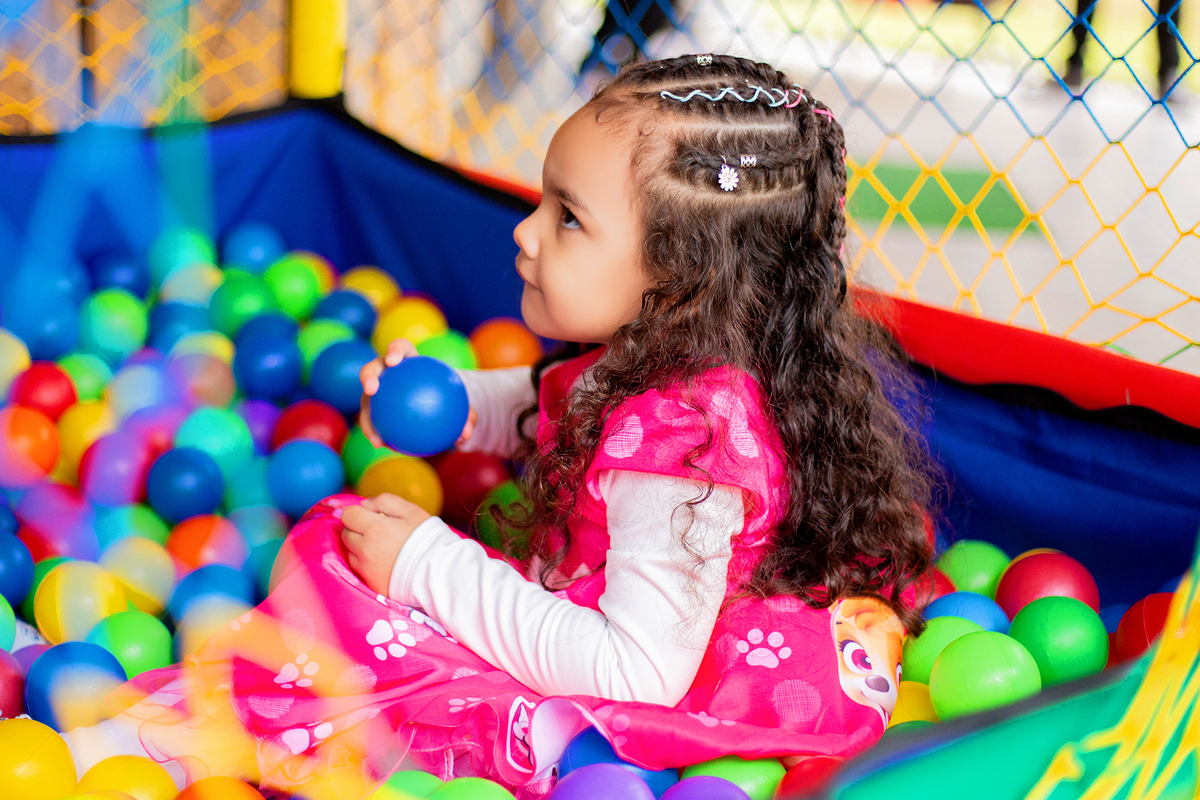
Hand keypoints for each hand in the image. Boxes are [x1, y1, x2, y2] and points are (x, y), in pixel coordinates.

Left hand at [339, 494, 431, 594]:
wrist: (439, 572)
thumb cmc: (427, 538)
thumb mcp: (412, 511)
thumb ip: (385, 501)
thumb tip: (364, 504)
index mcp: (374, 528)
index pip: (349, 515)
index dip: (358, 513)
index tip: (369, 516)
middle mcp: (365, 550)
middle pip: (346, 534)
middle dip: (356, 529)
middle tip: (377, 531)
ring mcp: (366, 570)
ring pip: (350, 553)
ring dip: (359, 548)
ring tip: (381, 548)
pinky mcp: (371, 585)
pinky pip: (359, 571)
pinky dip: (365, 565)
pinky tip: (382, 563)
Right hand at [359, 337, 477, 448]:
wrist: (436, 408)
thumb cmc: (449, 400)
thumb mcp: (461, 406)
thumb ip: (465, 415)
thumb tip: (466, 433)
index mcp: (408, 361)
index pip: (401, 348)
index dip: (395, 350)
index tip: (394, 361)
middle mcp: (387, 373)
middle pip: (373, 369)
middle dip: (368, 375)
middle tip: (372, 389)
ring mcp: (378, 392)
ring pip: (366, 401)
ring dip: (365, 416)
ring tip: (373, 433)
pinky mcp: (374, 409)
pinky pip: (372, 421)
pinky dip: (375, 432)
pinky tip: (380, 445)